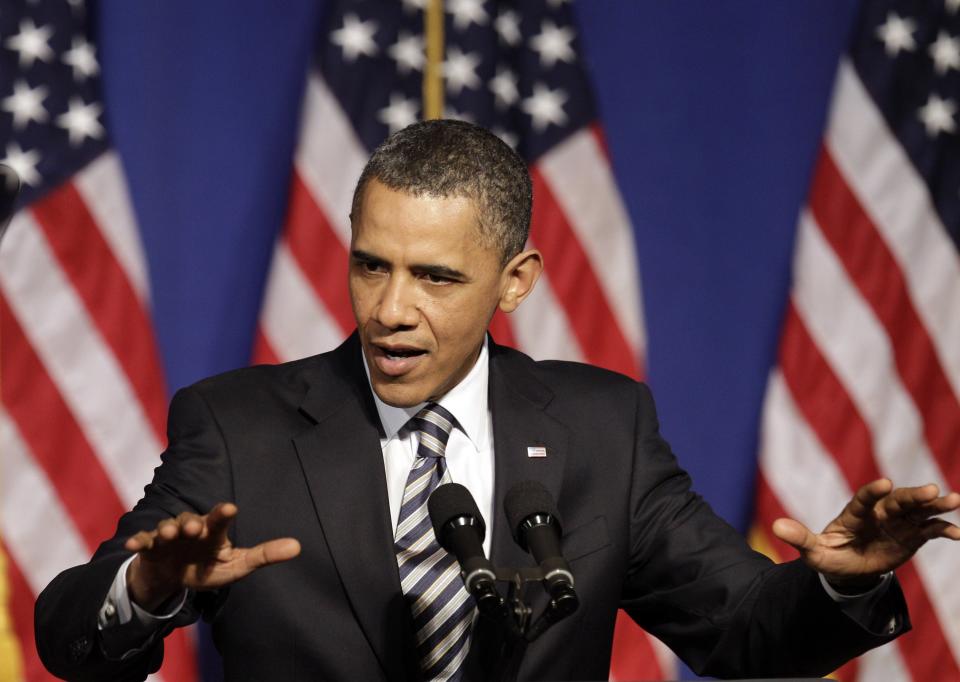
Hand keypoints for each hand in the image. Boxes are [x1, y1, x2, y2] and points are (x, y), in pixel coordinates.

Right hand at [124, 502, 300, 610]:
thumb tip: (298, 547)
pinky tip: (135, 544)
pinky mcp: (150, 548)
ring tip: (169, 534)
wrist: (173, 577)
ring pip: (167, 528)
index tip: (229, 508)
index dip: (223, 514)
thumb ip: (264, 555)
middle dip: (192, 523)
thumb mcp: (237, 565)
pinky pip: (144, 542)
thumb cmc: (209, 566)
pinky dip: (139, 541)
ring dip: (167, 529)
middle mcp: (191, 529)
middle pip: (190, 521)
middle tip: (194, 529)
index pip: (219, 520)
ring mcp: (169, 537)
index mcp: (213, 532)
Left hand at [772, 479, 959, 589]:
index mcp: (854, 514)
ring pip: (918, 510)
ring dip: (935, 505)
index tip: (885, 483)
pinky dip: (942, 529)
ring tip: (954, 500)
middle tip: (933, 489)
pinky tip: (957, 533)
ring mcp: (897, 523)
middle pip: (897, 501)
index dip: (873, 491)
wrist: (847, 568)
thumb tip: (776, 526)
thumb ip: (799, 538)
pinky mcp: (911, 536)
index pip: (863, 499)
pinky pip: (929, 530)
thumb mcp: (812, 552)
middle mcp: (878, 514)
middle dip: (913, 495)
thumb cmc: (827, 555)